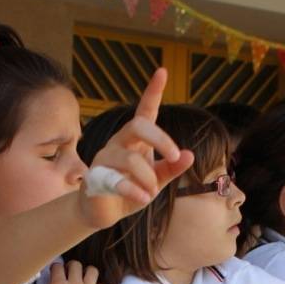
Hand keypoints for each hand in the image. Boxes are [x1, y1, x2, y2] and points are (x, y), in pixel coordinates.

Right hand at [80, 68, 194, 229]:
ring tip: (151, 193)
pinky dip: (133, 191)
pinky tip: (143, 198)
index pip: (145, 111)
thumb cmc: (130, 191)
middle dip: (161, 139)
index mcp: (135, 140)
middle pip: (138, 125)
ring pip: (130, 158)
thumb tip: (189, 155)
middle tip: (174, 156)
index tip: (162, 71)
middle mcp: (119, 142)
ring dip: (148, 178)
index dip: (153, 91)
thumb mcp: (157, 180)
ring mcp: (104, 158)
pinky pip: (117, 180)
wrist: (101, 212)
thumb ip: (171, 168)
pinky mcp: (95, 177)